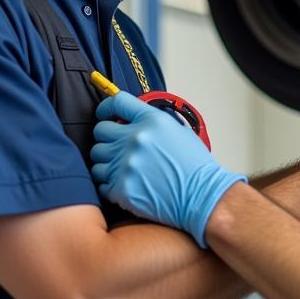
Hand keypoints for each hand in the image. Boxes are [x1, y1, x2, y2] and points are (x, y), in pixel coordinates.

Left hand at [90, 91, 246, 246]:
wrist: (203, 197)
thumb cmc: (195, 167)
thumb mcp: (179, 130)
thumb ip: (152, 121)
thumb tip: (131, 119)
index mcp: (151, 121)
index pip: (117, 102)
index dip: (106, 107)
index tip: (104, 114)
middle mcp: (135, 139)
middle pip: (100, 130)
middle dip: (107, 137)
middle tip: (116, 146)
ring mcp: (126, 164)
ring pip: (97, 156)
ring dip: (106, 161)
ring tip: (123, 168)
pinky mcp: (121, 188)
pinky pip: (101, 182)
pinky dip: (109, 184)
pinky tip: (125, 184)